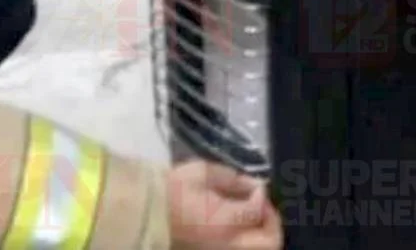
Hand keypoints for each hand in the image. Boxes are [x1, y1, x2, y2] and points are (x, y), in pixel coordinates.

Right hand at [167, 160, 282, 249]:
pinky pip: (240, 249)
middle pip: (269, 242)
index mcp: (226, 222)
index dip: (261, 195)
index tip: (256, 186)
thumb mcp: (202, 173)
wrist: (143, 211)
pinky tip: (238, 228)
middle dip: (272, 222)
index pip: (258, 209)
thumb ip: (232, 179)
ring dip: (261, 235)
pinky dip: (246, 242)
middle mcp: (230, 244)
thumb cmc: (171, 189)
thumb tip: (255, 185)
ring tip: (252, 220)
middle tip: (263, 208)